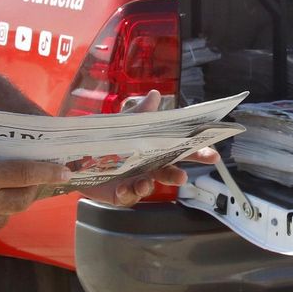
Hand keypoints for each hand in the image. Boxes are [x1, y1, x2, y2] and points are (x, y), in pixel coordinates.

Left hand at [81, 90, 218, 207]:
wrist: (80, 154)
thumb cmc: (109, 139)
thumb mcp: (125, 124)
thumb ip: (141, 113)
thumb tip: (154, 95)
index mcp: (154, 151)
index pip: (179, 152)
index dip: (197, 153)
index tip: (212, 154)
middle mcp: (148, 168)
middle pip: (168, 173)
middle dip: (177, 175)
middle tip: (183, 177)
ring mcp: (134, 182)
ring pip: (148, 187)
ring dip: (149, 186)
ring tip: (146, 182)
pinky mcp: (118, 193)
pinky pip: (127, 197)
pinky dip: (128, 193)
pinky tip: (126, 187)